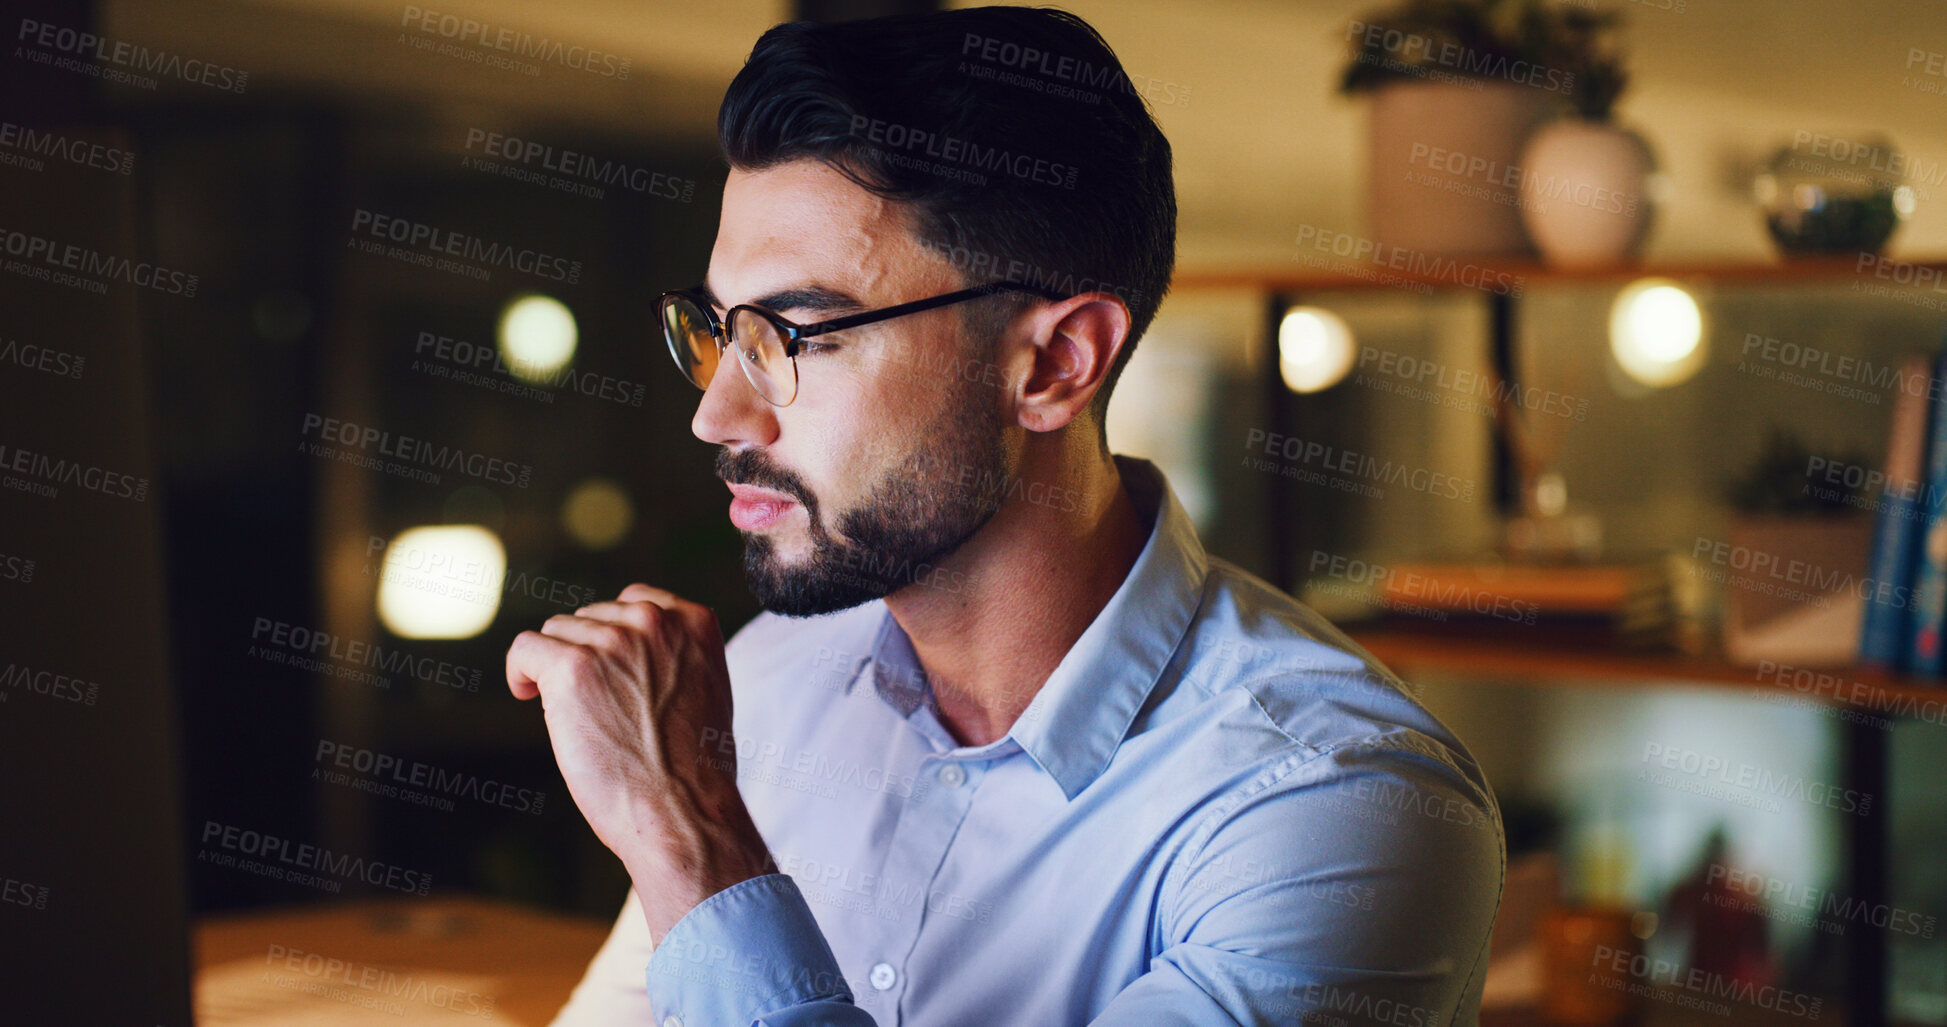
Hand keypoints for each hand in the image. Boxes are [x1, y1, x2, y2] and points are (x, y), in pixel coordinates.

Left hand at [506, 583, 773, 938]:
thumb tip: (625, 652)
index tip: (605, 670)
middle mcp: (654, 621)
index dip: (610, 637)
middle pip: (590, 618)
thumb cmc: (693, 771)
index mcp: (694, 622)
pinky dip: (520, 672)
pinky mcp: (572, 667)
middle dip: (585, 657)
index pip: (633, 601)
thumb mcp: (706, 691)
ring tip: (576, 717)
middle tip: (596, 709)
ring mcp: (612, 641)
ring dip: (556, 670)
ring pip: (556, 634)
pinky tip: (527, 695)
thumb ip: (674, 657)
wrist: (683, 811)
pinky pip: (525, 648)